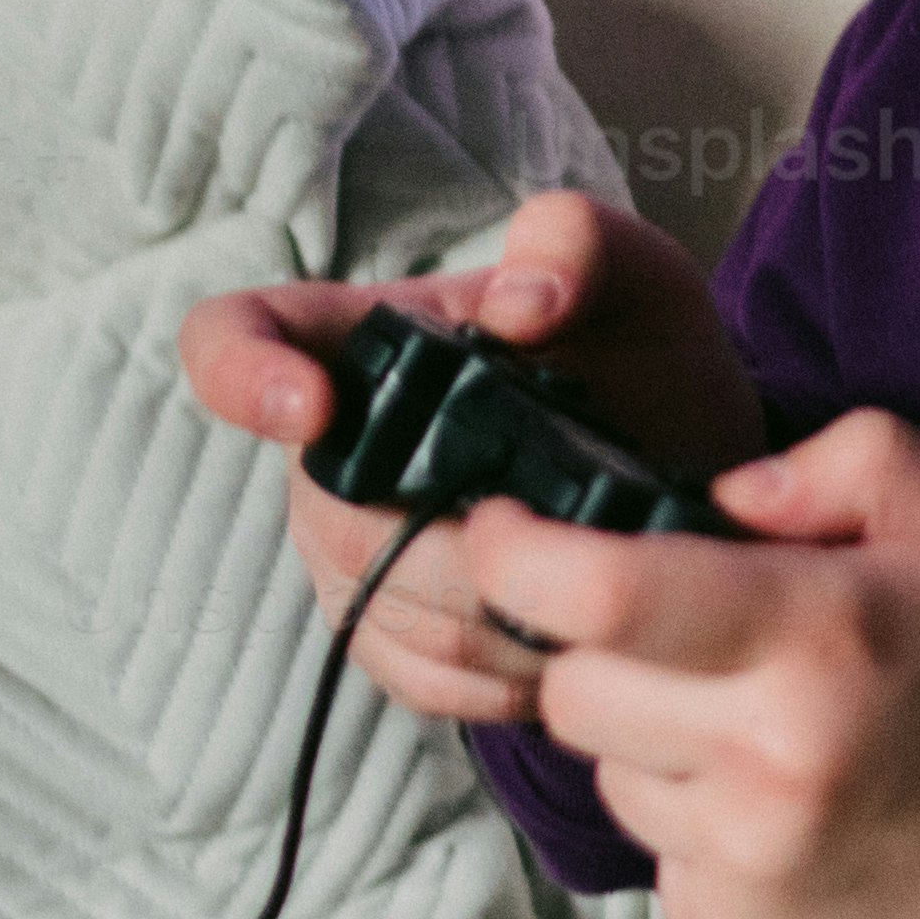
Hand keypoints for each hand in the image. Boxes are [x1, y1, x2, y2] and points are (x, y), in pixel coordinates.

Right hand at [177, 190, 765, 734]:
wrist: (689, 469)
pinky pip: (419, 675)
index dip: (241, 373)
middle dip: (463, 540)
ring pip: (386, 607)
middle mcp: (329, 450)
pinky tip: (570, 636)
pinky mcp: (390, 635)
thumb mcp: (630, 270)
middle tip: (576, 531)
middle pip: (333, 514)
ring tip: (597, 581)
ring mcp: (347, 549)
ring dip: (502, 611)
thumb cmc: (637, 355)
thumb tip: (523, 305)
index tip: (312, 407)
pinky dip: (506, 671)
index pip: (231, 338)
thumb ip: (579, 243)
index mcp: (358, 337)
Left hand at [463, 407, 919, 918]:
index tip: (505, 533)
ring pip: (610, 780)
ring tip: (773, 741)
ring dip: (657, 749)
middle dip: (606, 657)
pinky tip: (795, 822)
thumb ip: (858, 460)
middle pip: (572, 693)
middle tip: (696, 646)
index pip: (598, 595)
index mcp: (819, 639)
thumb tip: (719, 494)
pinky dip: (702, 832)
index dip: (518, 555)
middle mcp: (767, 762)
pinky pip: (660, 863)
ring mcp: (745, 868)